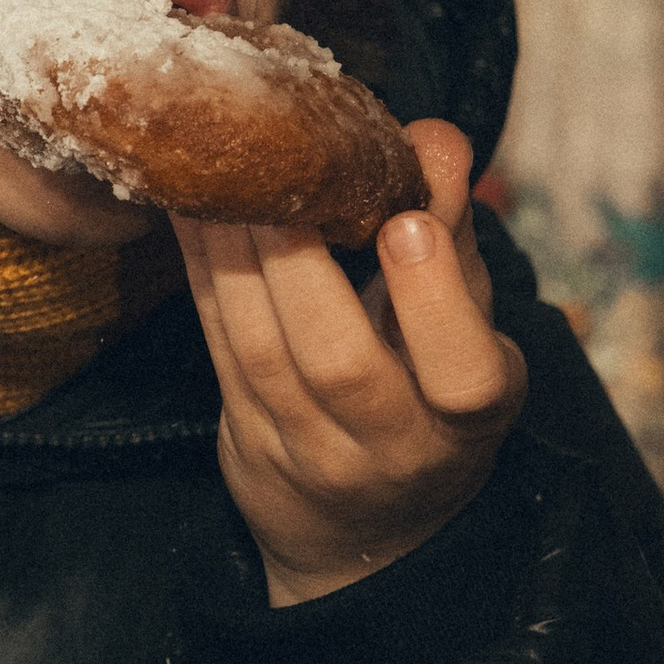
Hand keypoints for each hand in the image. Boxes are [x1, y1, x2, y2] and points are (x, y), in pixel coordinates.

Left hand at [173, 118, 526, 608]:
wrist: (364, 526)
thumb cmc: (427, 390)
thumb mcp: (467, 321)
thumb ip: (452, 229)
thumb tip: (431, 137)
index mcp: (468, 415)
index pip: (465, 377)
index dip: (434, 299)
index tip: (405, 222)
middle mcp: (391, 446)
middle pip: (338, 363)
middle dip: (303, 262)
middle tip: (284, 175)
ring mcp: (308, 453)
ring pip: (260, 352)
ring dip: (237, 253)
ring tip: (227, 173)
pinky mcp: (245, 441)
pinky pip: (217, 347)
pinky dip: (204, 271)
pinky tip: (194, 209)